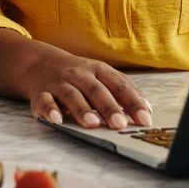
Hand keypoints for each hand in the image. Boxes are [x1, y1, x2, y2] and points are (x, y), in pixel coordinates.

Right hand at [20, 47, 153, 130]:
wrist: (40, 63)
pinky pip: (44, 101)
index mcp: (98, 70)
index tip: (145, 119)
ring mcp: (59, 83)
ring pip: (71, 95)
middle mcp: (79, 74)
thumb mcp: (102, 76)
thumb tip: (148, 110)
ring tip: (92, 124)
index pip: (119, 85)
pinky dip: (49, 110)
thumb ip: (123, 91)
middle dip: (109, 107)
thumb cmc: (79, 75)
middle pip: (96, 89)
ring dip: (82, 109)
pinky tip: (57, 120)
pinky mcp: (41, 93)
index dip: (133, 102)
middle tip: (119, 124)